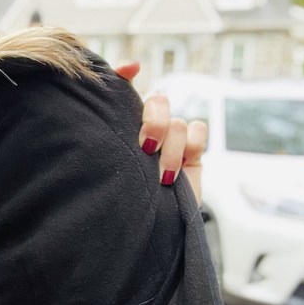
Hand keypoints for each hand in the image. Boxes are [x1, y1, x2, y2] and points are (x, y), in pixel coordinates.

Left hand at [114, 62, 208, 202]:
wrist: (142, 233)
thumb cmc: (119, 199)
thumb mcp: (105, 163)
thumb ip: (107, 126)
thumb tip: (125, 73)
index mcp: (119, 130)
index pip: (122, 92)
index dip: (125, 76)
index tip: (131, 70)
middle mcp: (143, 130)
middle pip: (156, 101)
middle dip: (153, 121)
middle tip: (145, 147)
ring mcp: (169, 140)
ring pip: (176, 121)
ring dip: (170, 148)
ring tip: (161, 176)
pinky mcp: (191, 152)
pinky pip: (197, 129)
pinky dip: (190, 145)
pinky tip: (180, 168)